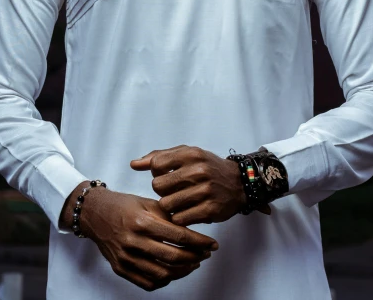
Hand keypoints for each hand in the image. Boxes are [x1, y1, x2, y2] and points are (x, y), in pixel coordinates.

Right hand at [63, 184, 218, 292]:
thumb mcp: (147, 203)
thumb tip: (192, 228)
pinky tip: (173, 272)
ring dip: (183, 271)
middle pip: (173, 257)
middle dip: (195, 257)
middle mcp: (134, 242)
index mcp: (142, 222)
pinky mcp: (121, 268)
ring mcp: (126, 258)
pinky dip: (165, 280)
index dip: (199, 242)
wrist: (95, 214)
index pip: (179, 236)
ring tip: (193, 263)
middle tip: (206, 254)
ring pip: (163, 274)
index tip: (212, 244)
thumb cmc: (123, 205)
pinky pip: (148, 282)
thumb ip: (168, 216)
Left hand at [130, 145, 271, 225]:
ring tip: (179, 201)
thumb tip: (133, 164)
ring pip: (167, 204)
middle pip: (158, 186)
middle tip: (172, 190)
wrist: (239, 183)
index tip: (166, 175)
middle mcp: (199, 171)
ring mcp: (205, 191)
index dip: (157, 173)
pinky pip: (179, 219)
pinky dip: (179, 217)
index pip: (156, 164)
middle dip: (162, 190)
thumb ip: (159, 156)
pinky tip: (186, 211)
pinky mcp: (210, 210)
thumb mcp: (186, 154)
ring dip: (169, 206)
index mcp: (191, 154)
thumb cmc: (206, 167)